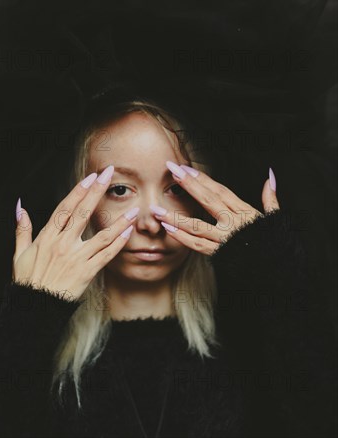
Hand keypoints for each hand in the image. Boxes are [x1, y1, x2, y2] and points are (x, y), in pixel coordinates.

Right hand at [13, 166, 138, 299]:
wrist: (34, 308)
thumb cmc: (27, 281)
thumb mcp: (19, 254)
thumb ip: (22, 229)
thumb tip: (20, 207)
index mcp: (47, 237)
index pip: (65, 208)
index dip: (79, 191)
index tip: (91, 177)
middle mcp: (63, 244)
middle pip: (83, 213)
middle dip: (97, 191)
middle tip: (108, 174)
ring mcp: (76, 258)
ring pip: (101, 235)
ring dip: (118, 220)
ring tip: (133, 208)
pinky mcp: (86, 272)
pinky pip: (106, 255)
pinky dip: (118, 243)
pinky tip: (128, 232)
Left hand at [150, 162, 279, 254]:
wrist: (282, 271)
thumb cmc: (277, 244)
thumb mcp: (274, 219)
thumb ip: (270, 198)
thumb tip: (270, 177)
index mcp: (245, 212)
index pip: (220, 191)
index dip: (203, 179)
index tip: (186, 168)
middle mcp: (234, 223)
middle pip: (208, 200)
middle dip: (189, 185)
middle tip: (172, 170)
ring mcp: (227, 239)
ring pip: (198, 226)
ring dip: (176, 217)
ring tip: (157, 208)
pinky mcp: (221, 254)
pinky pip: (199, 246)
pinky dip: (183, 238)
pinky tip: (168, 230)